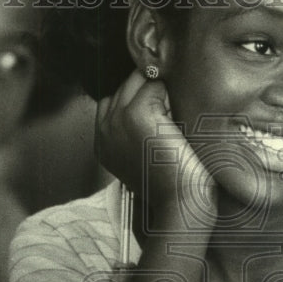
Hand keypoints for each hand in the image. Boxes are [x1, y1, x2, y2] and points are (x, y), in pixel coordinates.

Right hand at [95, 69, 215, 218]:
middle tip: (170, 115)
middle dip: (148, 90)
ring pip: (137, 80)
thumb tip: (152, 98)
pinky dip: (169, 95)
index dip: (137, 98)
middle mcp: (104, 129)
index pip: (112, 100)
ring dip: (159, 91)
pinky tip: (176, 120)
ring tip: (173, 119)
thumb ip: (134, 132)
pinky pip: (154, 84)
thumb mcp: (143, 156)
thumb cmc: (171, 182)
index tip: (159, 112)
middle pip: (123, 86)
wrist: (179, 201)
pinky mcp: (136, 113)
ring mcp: (117, 120)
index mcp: (102, 143)